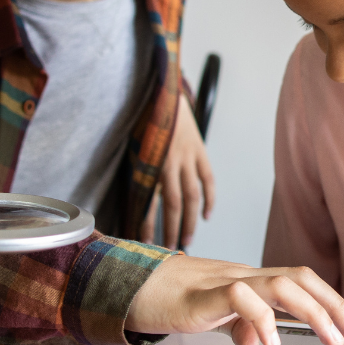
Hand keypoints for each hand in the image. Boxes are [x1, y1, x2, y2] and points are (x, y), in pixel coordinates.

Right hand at [127, 255, 343, 344]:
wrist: (125, 287)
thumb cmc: (169, 301)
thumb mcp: (212, 317)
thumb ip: (238, 326)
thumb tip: (259, 343)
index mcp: (249, 281)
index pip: (300, 281)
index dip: (329, 301)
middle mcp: (243, 276)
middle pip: (300, 277)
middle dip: (333, 306)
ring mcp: (222, 283)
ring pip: (280, 283)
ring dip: (312, 312)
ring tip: (329, 340)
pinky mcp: (199, 297)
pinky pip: (239, 296)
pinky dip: (262, 317)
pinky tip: (270, 342)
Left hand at [150, 93, 214, 247]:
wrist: (162, 96)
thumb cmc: (144, 125)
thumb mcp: (134, 150)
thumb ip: (138, 174)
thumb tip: (137, 206)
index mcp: (148, 164)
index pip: (148, 202)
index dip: (147, 225)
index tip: (146, 244)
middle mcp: (168, 163)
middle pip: (173, 204)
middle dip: (172, 229)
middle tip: (171, 249)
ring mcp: (187, 158)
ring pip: (192, 196)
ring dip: (191, 221)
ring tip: (188, 239)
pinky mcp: (200, 152)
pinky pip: (207, 180)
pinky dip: (209, 198)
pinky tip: (206, 215)